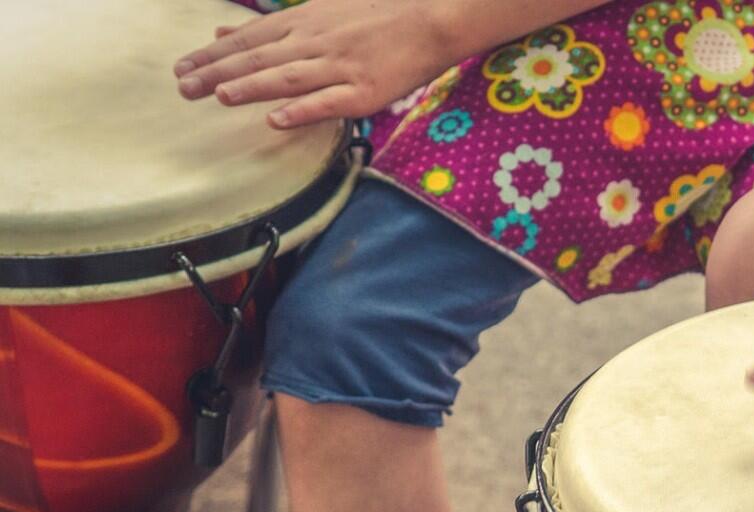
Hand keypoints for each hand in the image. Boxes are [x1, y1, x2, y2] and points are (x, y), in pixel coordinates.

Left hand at [175, 0, 452, 128]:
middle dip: (219, 72)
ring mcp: (341, 67)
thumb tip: (222, 30)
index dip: (214, 55)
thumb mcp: (320, 9)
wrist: (431, 20)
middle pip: (261, 58)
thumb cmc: (377, 15)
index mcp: (305, 22)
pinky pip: (328, 102)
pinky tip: (276, 120)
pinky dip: (302, 111)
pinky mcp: (364, 92)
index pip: (249, 38)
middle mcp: (317, 42)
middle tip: (184, 87)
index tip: (182, 68)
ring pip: (288, 77)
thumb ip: (271, 25)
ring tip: (220, 96)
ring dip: (253, 86)